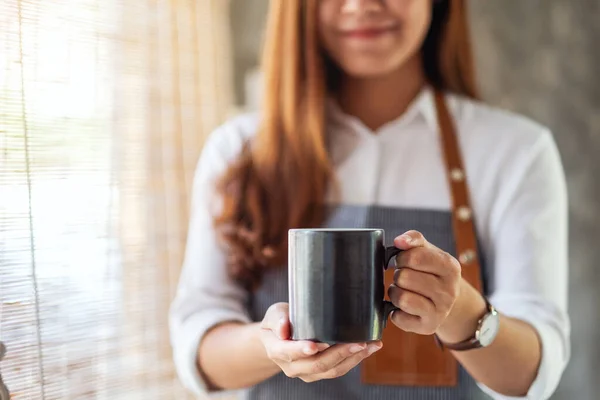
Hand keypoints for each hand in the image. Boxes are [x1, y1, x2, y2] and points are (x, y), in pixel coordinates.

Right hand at [259, 303, 382, 381]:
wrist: (278, 338)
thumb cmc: (277, 322)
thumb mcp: (273, 315)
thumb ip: (278, 319)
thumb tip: (284, 326)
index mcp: (277, 351)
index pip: (290, 352)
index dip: (303, 349)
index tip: (317, 344)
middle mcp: (292, 367)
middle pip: (317, 364)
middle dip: (340, 353)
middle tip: (359, 342)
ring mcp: (307, 372)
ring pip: (332, 370)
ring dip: (354, 358)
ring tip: (371, 345)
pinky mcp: (320, 373)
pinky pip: (338, 370)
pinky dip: (354, 360)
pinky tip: (368, 349)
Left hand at [388, 230, 461, 334]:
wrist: (445, 299)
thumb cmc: (430, 270)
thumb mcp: (427, 250)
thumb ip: (413, 239)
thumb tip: (399, 241)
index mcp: (450, 267)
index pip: (414, 257)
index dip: (401, 257)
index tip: (403, 260)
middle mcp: (449, 291)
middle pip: (404, 278)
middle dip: (398, 275)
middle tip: (404, 277)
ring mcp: (441, 311)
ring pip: (401, 298)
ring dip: (395, 292)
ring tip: (403, 290)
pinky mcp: (429, 327)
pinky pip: (399, 318)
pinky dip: (395, 311)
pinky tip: (403, 307)